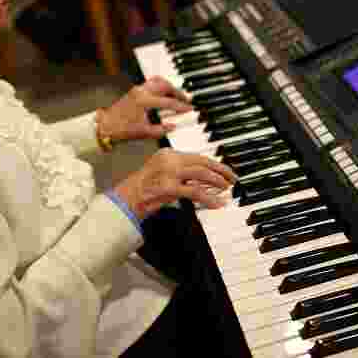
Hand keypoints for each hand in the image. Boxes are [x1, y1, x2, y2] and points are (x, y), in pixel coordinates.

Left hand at [98, 76, 192, 143]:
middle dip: (178, 92)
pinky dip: (161, 86)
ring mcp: (137, 90)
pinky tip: (165, 93)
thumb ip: (160, 130)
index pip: (168, 102)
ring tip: (177, 94)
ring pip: (158, 81)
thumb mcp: (143, 133)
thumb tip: (172, 127)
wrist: (105, 125)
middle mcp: (141, 92)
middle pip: (165, 86)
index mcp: (144, 102)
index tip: (189, 109)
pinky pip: (151, 83)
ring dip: (170, 87)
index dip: (181, 106)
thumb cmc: (121, 130)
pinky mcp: (135, 90)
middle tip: (186, 100)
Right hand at [114, 149, 236, 219]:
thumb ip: (182, 174)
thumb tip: (206, 178)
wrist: (125, 201)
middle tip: (232, 179)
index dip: (215, 164)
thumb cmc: (144, 191)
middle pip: (202, 162)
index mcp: (168, 154)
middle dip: (221, 171)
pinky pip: (194, 192)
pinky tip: (218, 203)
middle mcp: (169, 160)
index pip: (197, 156)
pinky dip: (209, 198)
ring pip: (201, 174)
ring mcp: (167, 173)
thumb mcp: (164, 175)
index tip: (226, 171)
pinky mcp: (167, 188)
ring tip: (227, 189)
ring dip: (218, 182)